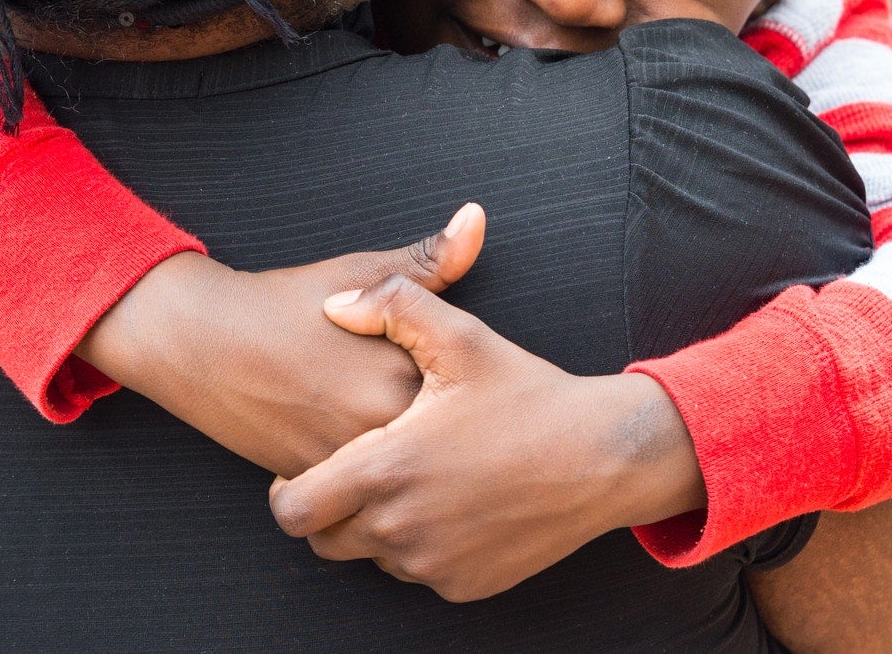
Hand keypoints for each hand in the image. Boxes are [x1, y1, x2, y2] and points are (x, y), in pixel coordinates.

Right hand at [78, 205, 486, 477]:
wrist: (201, 342)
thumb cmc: (284, 301)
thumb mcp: (361, 270)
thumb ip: (430, 260)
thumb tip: (476, 219)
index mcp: (405, 371)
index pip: (468, 392)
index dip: (464, 381)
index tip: (458, 372)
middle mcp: (382, 425)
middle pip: (442, 438)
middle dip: (444, 425)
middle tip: (429, 403)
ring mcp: (349, 461)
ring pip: (403, 471)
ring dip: (408, 455)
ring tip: (388, 422)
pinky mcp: (319, 484)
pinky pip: (364, 492)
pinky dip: (370, 475)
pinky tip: (360, 443)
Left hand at [266, 276, 705, 601]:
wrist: (605, 457)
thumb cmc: (530, 395)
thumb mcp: (462, 337)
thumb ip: (391, 304)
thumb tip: (334, 305)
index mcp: (388, 469)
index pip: (292, 510)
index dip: (286, 490)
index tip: (305, 465)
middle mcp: (403, 529)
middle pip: (323, 541)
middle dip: (327, 510)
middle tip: (355, 471)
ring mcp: (434, 564)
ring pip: (371, 557)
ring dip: (375, 528)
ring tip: (410, 478)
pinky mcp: (465, 586)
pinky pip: (419, 572)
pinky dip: (420, 545)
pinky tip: (449, 501)